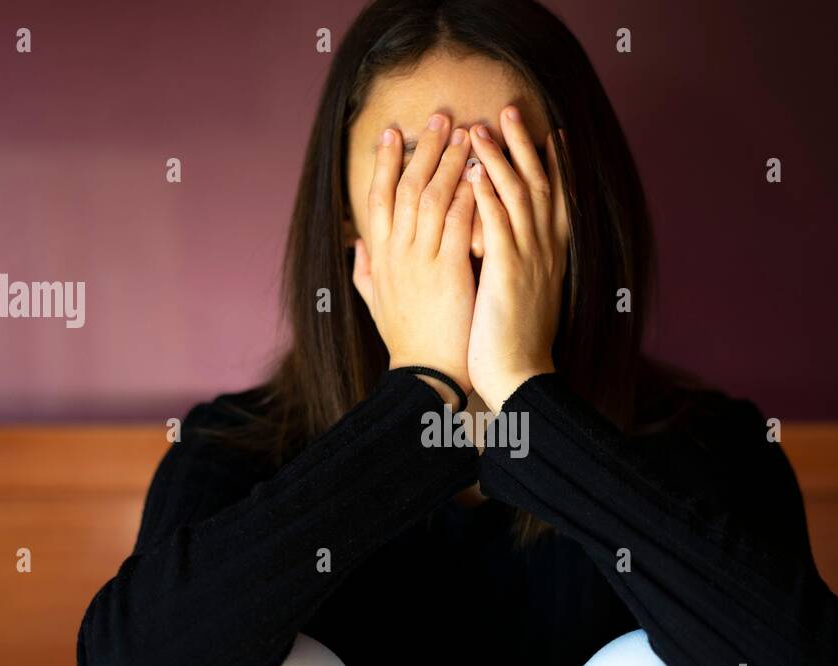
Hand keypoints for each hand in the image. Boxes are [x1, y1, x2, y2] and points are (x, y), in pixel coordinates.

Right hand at [351, 113, 477, 403]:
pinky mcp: (448, 272)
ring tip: (465, 132)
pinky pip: (458, 222)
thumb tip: (356, 245)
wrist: (426, 377)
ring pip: (432, 196)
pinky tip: (481, 172)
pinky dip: (468, 194)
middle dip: (423, 148)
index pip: (377, 198)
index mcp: (379, 258)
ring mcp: (420, 261)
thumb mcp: (375, 304)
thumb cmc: (407, 342)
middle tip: (440, 117)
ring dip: (449, 161)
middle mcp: (396, 253)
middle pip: (405, 186)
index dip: (384, 162)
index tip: (392, 133)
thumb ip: (364, 271)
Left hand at [466, 106, 568, 412]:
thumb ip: (515, 267)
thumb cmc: (513, 342)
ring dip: (500, 158)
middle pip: (540, 183)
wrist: (520, 377)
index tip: (549, 134)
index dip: (553, 163)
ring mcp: (529, 259)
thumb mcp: (521, 297)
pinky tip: (473, 172)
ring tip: (481, 127)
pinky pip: (498, 224)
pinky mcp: (508, 272)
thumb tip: (506, 251)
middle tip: (509, 110)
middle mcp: (546, 250)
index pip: (555, 198)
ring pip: (518, 195)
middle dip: (524, 145)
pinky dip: (487, 195)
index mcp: (549, 256)